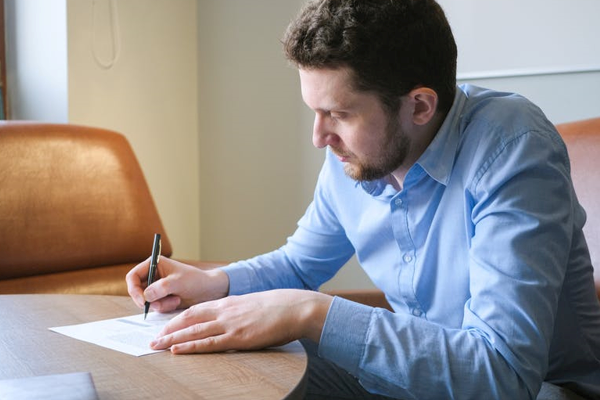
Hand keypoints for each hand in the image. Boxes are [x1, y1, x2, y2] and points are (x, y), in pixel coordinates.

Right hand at [126, 257, 228, 311]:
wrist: (208, 290)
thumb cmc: (195, 280)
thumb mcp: (179, 282)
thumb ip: (161, 287)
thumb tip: (146, 296)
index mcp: (154, 264)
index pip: (133, 276)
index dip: (134, 289)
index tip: (142, 300)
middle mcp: (153, 275)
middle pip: (136, 291)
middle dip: (148, 300)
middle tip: (158, 304)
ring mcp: (156, 288)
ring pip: (146, 301)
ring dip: (160, 304)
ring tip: (175, 299)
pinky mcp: (161, 298)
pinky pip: (155, 306)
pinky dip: (164, 307)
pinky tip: (177, 302)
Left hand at [150, 289, 332, 353]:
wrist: (294, 307)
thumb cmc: (277, 308)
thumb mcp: (252, 305)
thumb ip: (237, 312)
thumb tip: (230, 322)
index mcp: (228, 303)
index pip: (196, 310)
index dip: (178, 319)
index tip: (165, 327)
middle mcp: (225, 311)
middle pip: (189, 319)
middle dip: (169, 329)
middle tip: (153, 339)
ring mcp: (230, 324)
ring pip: (194, 331)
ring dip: (172, 339)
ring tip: (157, 346)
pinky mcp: (238, 337)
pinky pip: (209, 343)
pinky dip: (191, 347)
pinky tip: (177, 350)